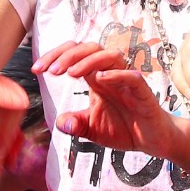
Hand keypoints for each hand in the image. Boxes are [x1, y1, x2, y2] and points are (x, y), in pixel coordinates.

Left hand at [36, 42, 177, 160]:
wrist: (153, 141)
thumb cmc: (124, 129)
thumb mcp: (92, 129)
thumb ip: (75, 124)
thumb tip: (59, 122)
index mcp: (97, 78)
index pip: (75, 55)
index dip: (55, 57)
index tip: (36, 70)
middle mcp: (111, 74)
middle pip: (89, 48)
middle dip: (67, 55)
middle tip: (50, 71)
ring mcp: (127, 80)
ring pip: (110, 55)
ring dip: (88, 61)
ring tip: (70, 74)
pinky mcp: (143, 92)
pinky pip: (131, 76)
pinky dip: (115, 74)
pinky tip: (99, 79)